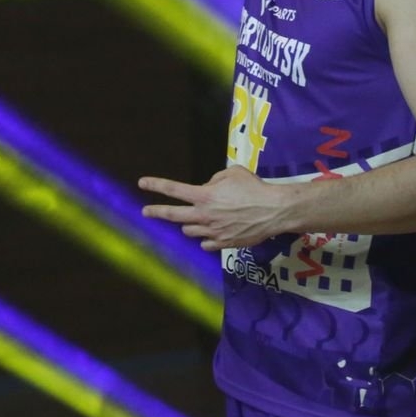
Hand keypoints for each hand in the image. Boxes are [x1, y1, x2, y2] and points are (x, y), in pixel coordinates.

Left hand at [139, 165, 293, 250]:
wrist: (273, 210)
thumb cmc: (254, 188)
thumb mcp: (233, 173)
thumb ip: (215, 179)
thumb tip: (208, 187)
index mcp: (205, 196)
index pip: (174, 189)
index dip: (156, 185)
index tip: (142, 183)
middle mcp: (204, 215)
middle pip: (173, 216)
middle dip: (157, 212)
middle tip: (146, 212)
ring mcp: (213, 232)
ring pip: (189, 231)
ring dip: (189, 224)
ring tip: (196, 218)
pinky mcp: (224, 243)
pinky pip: (206, 243)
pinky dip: (205, 238)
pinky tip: (210, 233)